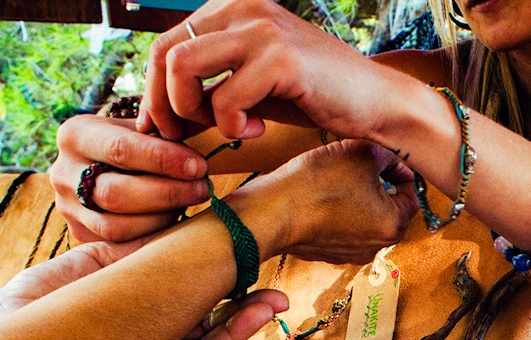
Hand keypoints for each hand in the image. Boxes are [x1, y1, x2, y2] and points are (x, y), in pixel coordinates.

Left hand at [0, 242, 288, 339]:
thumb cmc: (33, 304)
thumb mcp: (90, 267)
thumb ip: (134, 259)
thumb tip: (180, 239)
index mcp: (142, 302)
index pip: (197, 294)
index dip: (232, 286)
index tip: (261, 272)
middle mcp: (147, 332)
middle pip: (208, 326)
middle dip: (246, 314)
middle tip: (279, 301)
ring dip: (235, 338)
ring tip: (265, 317)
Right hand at [50, 115, 208, 242]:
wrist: (107, 163)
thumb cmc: (137, 142)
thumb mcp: (143, 127)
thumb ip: (162, 134)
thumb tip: (192, 161)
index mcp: (75, 135)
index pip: (121, 150)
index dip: (163, 160)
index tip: (198, 166)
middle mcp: (63, 172)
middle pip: (115, 193)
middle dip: (166, 193)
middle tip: (203, 188)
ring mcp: (67, 206)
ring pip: (116, 226)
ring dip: (162, 217)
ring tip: (191, 203)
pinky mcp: (80, 232)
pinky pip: (120, 244)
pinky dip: (153, 234)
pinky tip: (177, 221)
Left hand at [138, 0, 398, 142]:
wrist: (377, 102)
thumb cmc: (315, 95)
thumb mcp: (251, 86)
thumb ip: (209, 89)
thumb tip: (156, 116)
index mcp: (233, 6)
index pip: (163, 42)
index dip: (153, 90)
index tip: (165, 128)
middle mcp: (244, 6)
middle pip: (163, 52)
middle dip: (163, 104)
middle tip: (183, 135)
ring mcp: (263, 30)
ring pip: (181, 66)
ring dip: (191, 109)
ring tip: (227, 127)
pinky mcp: (282, 59)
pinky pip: (225, 98)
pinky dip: (233, 125)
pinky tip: (258, 129)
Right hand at [229, 139, 418, 263]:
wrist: (272, 211)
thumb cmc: (318, 184)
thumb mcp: (363, 152)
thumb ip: (389, 154)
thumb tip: (394, 158)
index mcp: (393, 226)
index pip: (412, 193)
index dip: (399, 169)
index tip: (385, 157)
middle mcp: (376, 246)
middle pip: (388, 206)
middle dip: (377, 182)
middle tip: (359, 162)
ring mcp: (350, 252)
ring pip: (364, 215)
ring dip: (356, 194)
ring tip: (338, 175)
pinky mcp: (326, 251)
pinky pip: (341, 225)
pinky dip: (336, 209)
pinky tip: (321, 193)